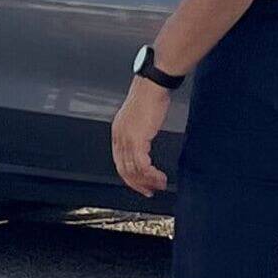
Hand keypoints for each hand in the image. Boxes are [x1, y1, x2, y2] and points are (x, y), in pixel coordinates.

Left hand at [111, 81, 171, 196]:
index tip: (141, 184)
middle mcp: (119, 137)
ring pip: (134, 170)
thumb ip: (139, 133)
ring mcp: (126, 139)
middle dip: (138, 184)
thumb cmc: (149, 98)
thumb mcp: (140, 119)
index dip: (130, 176)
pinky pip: (142, 165)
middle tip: (150, 191)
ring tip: (160, 184)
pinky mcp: (137, 140)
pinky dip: (151, 175)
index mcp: (117, 133)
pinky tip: (160, 176)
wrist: (152, 86)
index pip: (119, 162)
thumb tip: (145, 147)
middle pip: (124, 169)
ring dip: (148, 181)